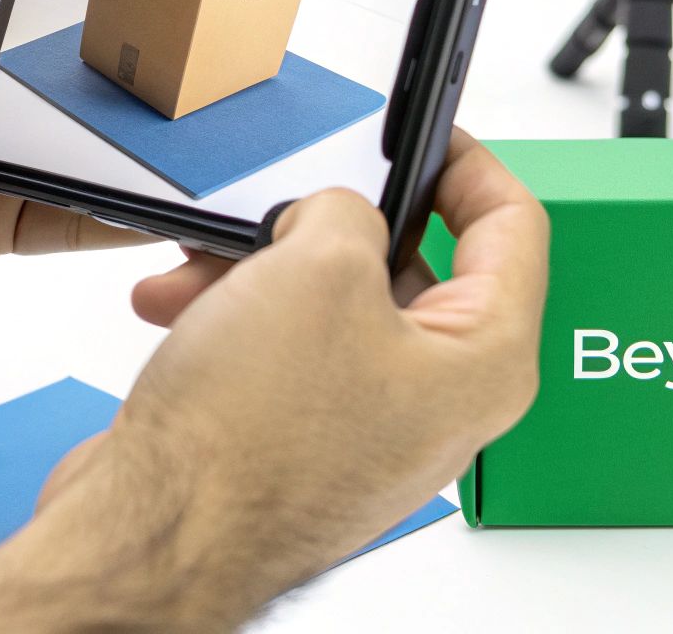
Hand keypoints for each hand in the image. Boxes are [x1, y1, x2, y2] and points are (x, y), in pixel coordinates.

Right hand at [0, 131, 548, 631]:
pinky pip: (295, 352)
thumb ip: (348, 210)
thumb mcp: (318, 265)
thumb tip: (337, 213)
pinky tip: (187, 306)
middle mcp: (441, 402)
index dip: (472, 165)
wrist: (157, 537)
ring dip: (271, 271)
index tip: (436, 135)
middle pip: (417, 268)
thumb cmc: (249, 443)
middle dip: (338, 225)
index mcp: (484, 362)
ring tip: (215, 263)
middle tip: (300, 202)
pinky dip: (244, 318)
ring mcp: (377, 426)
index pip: (515, 229)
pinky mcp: (312, 443)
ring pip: (340, 308)